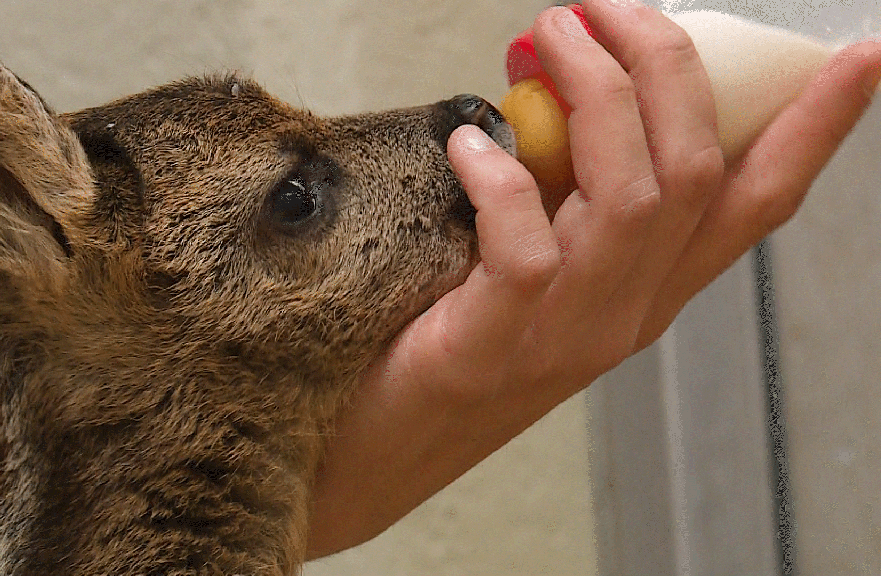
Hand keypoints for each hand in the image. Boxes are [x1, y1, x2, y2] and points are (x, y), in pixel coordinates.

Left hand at [306, 0, 880, 557]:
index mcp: (648, 290)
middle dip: (662, 65)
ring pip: (629, 197)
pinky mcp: (493, 346)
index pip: (754, 203)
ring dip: (594, 96)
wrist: (378, 449)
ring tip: (546, 38)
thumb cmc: (445, 339)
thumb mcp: (530, 266)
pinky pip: (526, 248)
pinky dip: (503, 180)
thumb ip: (560, 197)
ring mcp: (567, 335)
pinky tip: (470, 143)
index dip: (814, 130)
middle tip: (599, 10)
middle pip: (692, 170)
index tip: (853, 58)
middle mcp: (625, 313)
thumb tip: (551, 93)